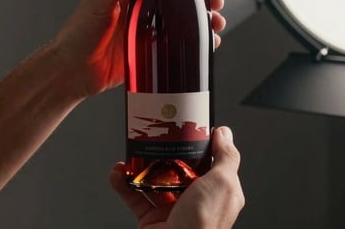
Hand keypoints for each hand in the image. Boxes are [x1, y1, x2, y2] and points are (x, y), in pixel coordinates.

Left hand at [54, 0, 226, 97]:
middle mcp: (141, 8)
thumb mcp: (100, 2)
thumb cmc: (77, 36)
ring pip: (182, 20)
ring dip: (202, 20)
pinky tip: (207, 45)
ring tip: (215, 24)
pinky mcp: (149, 53)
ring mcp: (147, 30)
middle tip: (214, 1)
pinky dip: (194, 44)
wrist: (70, 74)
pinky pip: (177, 45)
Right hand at [109, 127, 243, 228]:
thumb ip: (226, 157)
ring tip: (132, 152)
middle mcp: (196, 200)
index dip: (197, 142)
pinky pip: (134, 196)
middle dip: (164, 152)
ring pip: (153, 180)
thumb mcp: (223, 184)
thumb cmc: (203, 226)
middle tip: (154, 136)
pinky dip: (123, 184)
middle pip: (178, 167)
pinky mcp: (151, 219)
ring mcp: (172, 209)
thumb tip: (225, 134)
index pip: (209, 160)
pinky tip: (118, 172)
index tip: (184, 126)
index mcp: (217, 190)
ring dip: (139, 166)